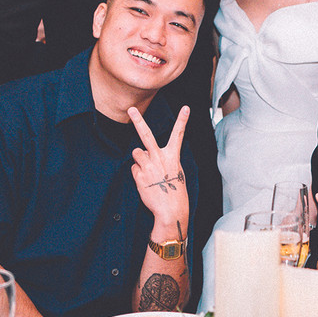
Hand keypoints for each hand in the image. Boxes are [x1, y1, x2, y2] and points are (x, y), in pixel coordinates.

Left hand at [129, 106, 189, 224]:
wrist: (170, 209)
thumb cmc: (174, 191)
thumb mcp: (174, 171)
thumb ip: (161, 159)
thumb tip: (143, 153)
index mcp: (172, 156)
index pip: (178, 134)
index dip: (183, 120)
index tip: (186, 107)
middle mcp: (159, 157)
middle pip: (146, 135)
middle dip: (138, 120)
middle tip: (131, 109)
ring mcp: (148, 165)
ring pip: (136, 153)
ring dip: (139, 160)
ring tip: (148, 172)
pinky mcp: (139, 174)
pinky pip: (134, 168)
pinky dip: (138, 173)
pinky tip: (146, 182)